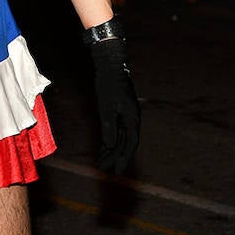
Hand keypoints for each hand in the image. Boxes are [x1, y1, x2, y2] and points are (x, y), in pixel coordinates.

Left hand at [89, 38, 140, 173]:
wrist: (111, 65)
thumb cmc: (108, 84)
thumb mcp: (106, 107)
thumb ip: (109, 126)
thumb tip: (111, 145)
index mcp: (132, 118)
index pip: (130, 143)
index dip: (124, 157)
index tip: (117, 170)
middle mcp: (132, 118)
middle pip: (125, 142)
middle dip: (116, 156)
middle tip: (106, 169)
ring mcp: (126, 115)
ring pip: (120, 137)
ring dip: (112, 149)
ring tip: (102, 162)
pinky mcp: (120, 111)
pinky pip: (116, 129)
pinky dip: (110, 139)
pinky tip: (103, 147)